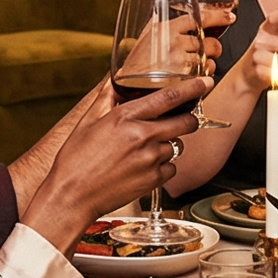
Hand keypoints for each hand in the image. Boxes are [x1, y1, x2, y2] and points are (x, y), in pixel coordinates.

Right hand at [23, 73, 203, 245]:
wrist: (72, 196)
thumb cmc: (75, 160)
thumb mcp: (88, 122)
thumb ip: (106, 99)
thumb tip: (115, 81)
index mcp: (125, 117)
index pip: (169, 97)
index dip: (192, 88)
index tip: (205, 82)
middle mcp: (142, 136)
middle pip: (186, 122)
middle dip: (190, 118)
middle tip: (184, 119)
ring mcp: (150, 159)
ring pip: (177, 146)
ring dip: (169, 146)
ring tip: (145, 152)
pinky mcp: (153, 180)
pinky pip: (171, 169)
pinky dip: (163, 167)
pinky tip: (143, 168)